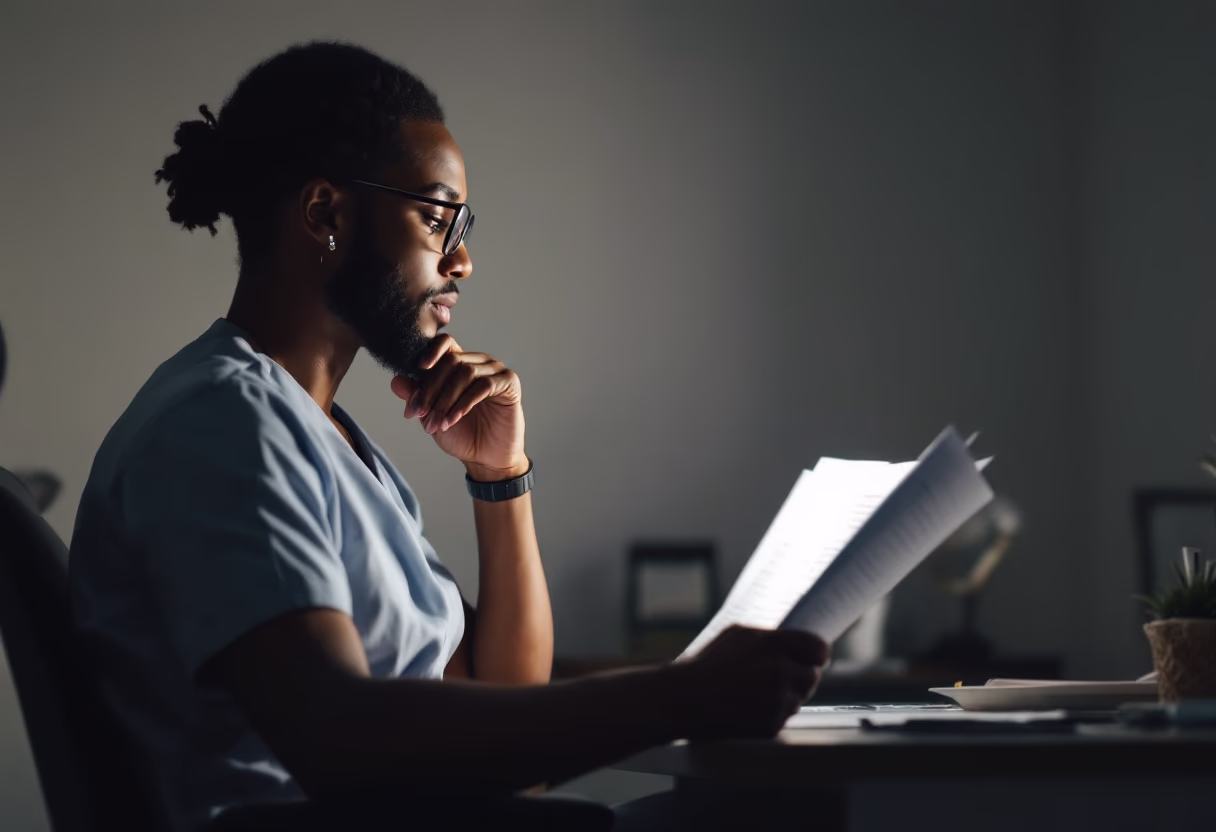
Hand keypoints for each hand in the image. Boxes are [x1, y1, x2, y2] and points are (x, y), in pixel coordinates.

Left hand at [390, 335, 526, 477]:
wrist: (485, 459)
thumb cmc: (461, 435)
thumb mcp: (431, 416)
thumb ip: (416, 397)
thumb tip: (395, 381)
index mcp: (460, 364)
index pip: (445, 343)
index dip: (432, 351)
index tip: (419, 368)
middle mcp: (478, 363)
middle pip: (451, 361)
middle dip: (431, 389)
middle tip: (419, 414)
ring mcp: (495, 371)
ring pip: (465, 373)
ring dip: (446, 400)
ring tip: (437, 423)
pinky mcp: (509, 383)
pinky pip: (484, 386)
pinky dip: (464, 403)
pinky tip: (454, 419)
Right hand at [672, 626, 828, 739]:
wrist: (684, 699)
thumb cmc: (707, 663)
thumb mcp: (738, 635)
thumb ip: (771, 638)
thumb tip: (797, 643)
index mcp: (773, 644)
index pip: (818, 649)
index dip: (815, 654)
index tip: (811, 657)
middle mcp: (780, 672)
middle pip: (813, 676)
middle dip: (800, 675)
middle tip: (780, 675)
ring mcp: (777, 701)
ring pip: (800, 699)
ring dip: (788, 696)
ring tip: (758, 691)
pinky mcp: (771, 725)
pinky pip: (785, 717)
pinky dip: (774, 713)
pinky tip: (751, 706)